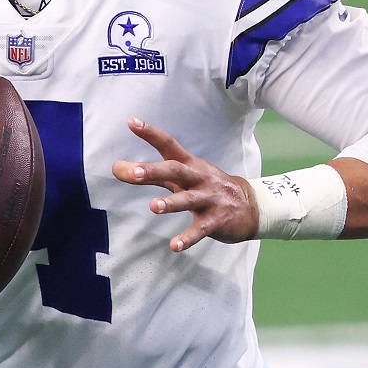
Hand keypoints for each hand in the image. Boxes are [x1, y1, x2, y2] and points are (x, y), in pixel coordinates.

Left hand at [111, 117, 258, 251]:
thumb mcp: (181, 177)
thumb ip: (150, 174)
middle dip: (154, 170)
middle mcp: (199, 178)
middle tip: (133, 173)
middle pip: (176, 171)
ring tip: (154, 207)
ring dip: (171, 203)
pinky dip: (188, 238)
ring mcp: (209, 199)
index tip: (132, 122)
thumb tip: (116, 168)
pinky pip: (200, 229)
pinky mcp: (216, 220)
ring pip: (189, 199)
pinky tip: (175, 245)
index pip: (168, 144)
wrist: (251, 205)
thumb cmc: (207, 187)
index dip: (150, 133)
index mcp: (189, 165)